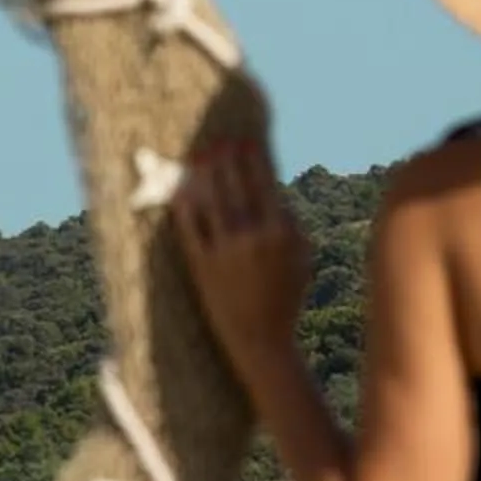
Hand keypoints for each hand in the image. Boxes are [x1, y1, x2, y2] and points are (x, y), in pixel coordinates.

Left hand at [173, 132, 312, 378]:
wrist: (261, 340)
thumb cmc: (285, 296)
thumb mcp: (301, 257)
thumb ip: (290, 222)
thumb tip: (273, 189)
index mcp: (281, 230)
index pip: (264, 183)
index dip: (252, 159)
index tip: (244, 141)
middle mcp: (253, 236)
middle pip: (235, 185)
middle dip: (226, 159)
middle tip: (217, 140)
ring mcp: (226, 251)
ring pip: (211, 201)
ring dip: (204, 175)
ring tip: (198, 157)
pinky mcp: (202, 266)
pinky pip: (190, 228)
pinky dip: (184, 206)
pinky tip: (179, 191)